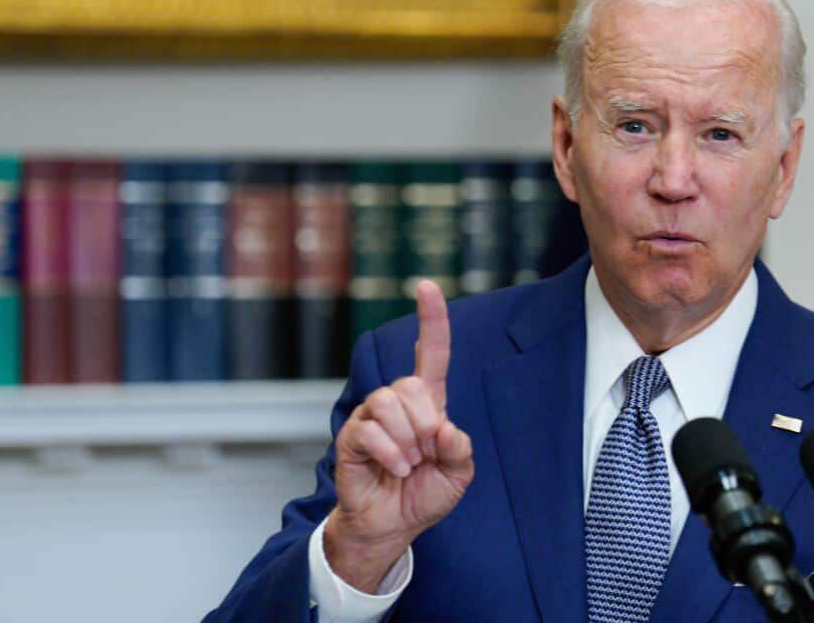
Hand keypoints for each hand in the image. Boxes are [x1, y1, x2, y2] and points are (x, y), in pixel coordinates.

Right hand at [324, 280, 474, 592]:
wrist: (394, 526)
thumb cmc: (424, 493)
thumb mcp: (459, 474)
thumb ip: (461, 449)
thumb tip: (444, 428)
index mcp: (427, 403)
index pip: (431, 354)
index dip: (431, 320)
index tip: (427, 286)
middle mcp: (397, 403)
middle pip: (411, 384)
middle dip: (425, 422)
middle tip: (426, 453)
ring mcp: (371, 417)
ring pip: (388, 403)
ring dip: (407, 440)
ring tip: (409, 464)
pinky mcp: (351, 436)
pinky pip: (370, 429)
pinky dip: (391, 454)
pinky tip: (395, 469)